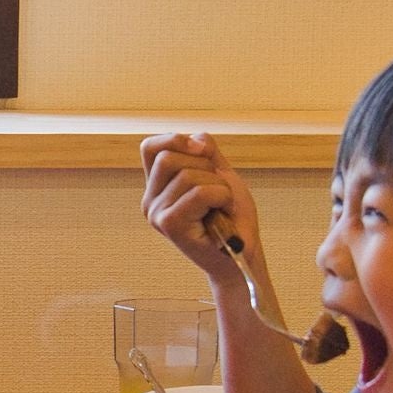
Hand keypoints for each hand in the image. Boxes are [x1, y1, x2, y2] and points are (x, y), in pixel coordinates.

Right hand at [140, 132, 260, 281]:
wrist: (242, 252)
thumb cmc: (231, 217)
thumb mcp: (219, 173)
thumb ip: (205, 151)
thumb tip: (195, 141)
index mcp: (157, 187)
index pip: (150, 147)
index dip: (176, 140)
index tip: (203, 152)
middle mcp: (150, 200)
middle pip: (169, 156)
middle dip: (205, 166)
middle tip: (218, 190)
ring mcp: (156, 213)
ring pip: (187, 174)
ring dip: (219, 186)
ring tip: (223, 206)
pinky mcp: (169, 224)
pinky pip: (199, 192)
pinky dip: (222, 197)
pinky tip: (224, 214)